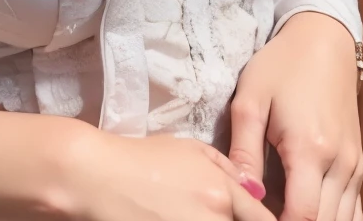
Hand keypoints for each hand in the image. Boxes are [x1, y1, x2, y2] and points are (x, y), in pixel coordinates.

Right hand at [62, 127, 273, 220]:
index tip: (254, 218)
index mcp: (222, 192)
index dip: (262, 220)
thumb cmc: (142, 158)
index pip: (263, 220)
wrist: (100, 177)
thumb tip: (256, 192)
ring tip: (186, 211)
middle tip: (211, 210)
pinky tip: (173, 217)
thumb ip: (226, 168)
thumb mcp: (189, 149)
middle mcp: (213, 218)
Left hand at [228, 11, 362, 220]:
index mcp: (310, 150)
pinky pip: (352, 210)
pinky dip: (333, 218)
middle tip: (261, 213)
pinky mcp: (358, 166)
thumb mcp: (251, 99)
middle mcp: (340, 165)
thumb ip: (244, 151)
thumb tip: (243, 193)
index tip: (252, 217)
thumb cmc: (281, 66)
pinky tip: (308, 208)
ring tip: (279, 210)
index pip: (301, 217)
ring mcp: (354, 167)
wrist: (323, 41)